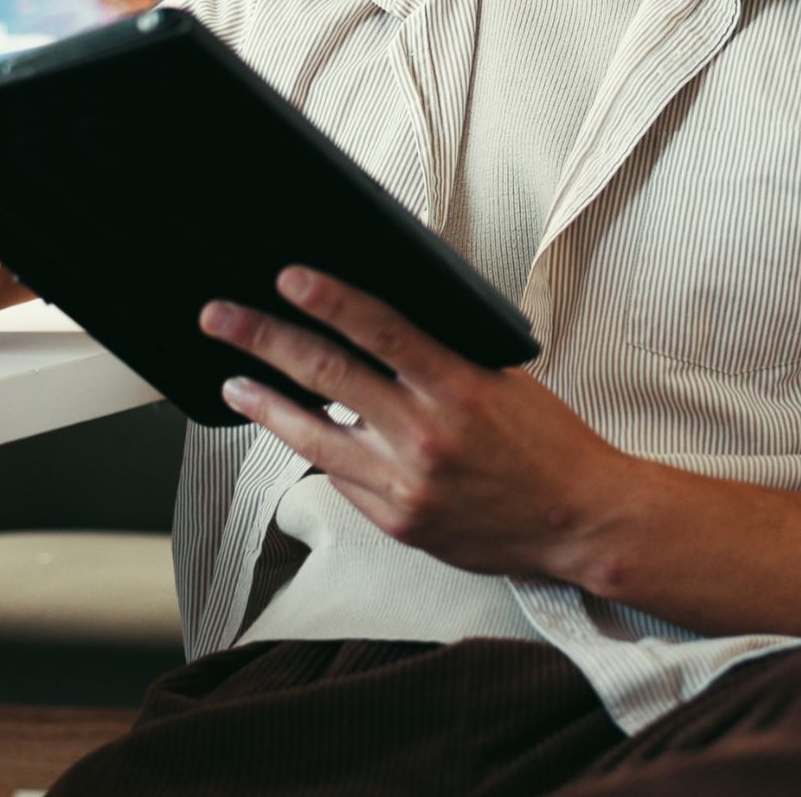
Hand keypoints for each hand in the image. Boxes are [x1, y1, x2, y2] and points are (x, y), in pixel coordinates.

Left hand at [198, 266, 629, 581]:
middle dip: (264, 341)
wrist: (579, 519)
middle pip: (327, 377)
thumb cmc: (547, 442)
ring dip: (265, 404)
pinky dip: (315, 450)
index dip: (330, 300)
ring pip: (313, 438)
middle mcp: (426, 436)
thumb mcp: (502, 377)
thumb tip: (379, 321)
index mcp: (458, 387)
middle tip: (222, 319)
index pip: (380, 330)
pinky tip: (293, 430)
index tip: (288, 278)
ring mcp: (406, 485)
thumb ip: (441, 353)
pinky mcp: (398, 521)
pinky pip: (341, 479)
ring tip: (233, 382)